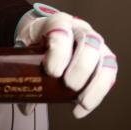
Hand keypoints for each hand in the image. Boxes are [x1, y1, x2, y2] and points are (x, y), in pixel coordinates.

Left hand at [15, 3, 116, 117]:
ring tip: (81, 102)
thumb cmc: (35, 40)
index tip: (51, 72)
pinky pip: (108, 74)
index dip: (59, 52)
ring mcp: (95, 43)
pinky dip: (98, 92)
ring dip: (95, 83)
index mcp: (57, 22)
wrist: (44, 33)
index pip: (61, 31)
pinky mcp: (104, 58)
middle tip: (68, 85)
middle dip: (80, 67)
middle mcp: (80, 29)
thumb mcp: (24, 47)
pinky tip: (84, 107)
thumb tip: (25, 107)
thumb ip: (22, 70)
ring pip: (105, 59)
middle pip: (89, 43)